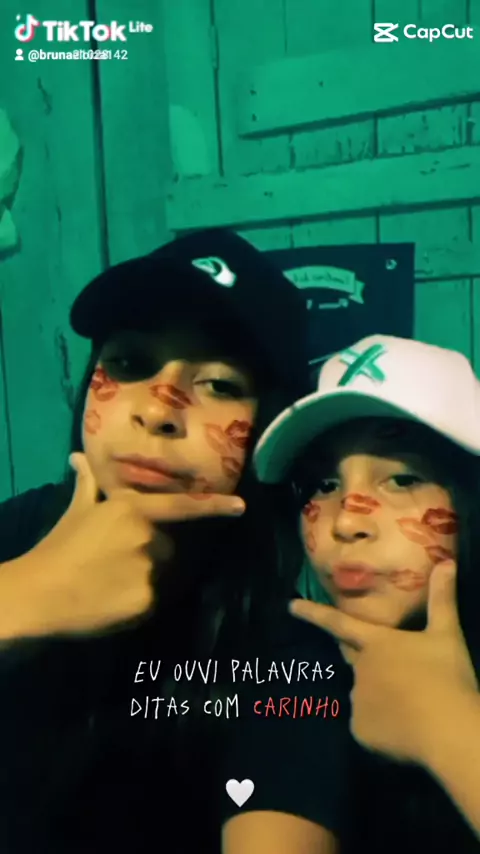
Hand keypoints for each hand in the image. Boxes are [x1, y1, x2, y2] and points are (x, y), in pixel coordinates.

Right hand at [14, 453, 244, 636]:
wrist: (39, 592)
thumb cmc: (59, 547)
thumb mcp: (77, 510)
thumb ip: (89, 484)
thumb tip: (77, 456)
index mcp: (135, 510)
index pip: (184, 506)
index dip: (214, 506)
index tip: (241, 507)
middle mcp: (150, 536)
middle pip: (174, 546)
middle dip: (160, 553)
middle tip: (127, 563)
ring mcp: (152, 569)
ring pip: (169, 574)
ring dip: (156, 576)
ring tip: (121, 582)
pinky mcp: (149, 600)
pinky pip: (161, 598)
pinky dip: (147, 599)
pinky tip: (121, 599)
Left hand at [289, 561, 477, 765]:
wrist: (447, 731)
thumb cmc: (445, 677)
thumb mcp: (447, 634)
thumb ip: (442, 599)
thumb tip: (446, 563)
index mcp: (376, 643)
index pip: (338, 623)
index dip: (313, 613)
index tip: (290, 605)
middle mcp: (359, 669)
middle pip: (355, 660)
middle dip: (362, 660)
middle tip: (391, 670)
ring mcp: (356, 700)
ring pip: (364, 695)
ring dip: (379, 697)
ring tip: (412, 706)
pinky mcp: (360, 730)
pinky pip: (367, 726)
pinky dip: (381, 728)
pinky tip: (404, 730)